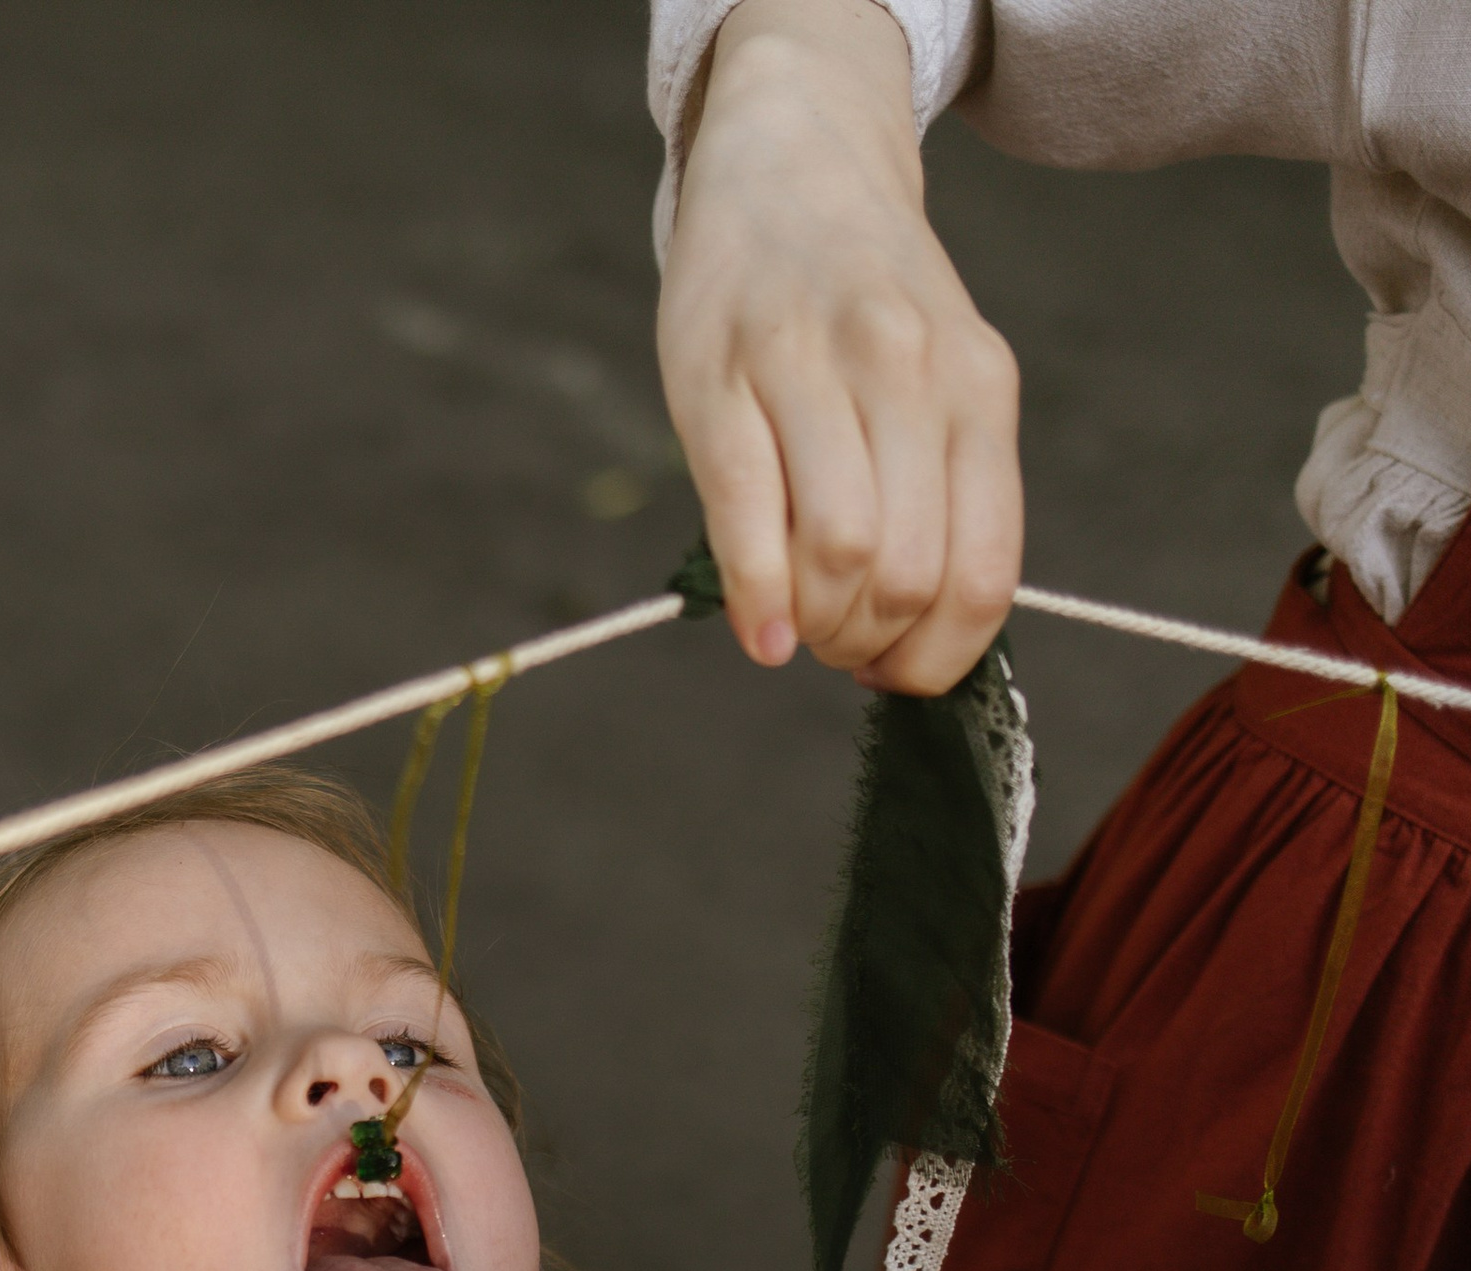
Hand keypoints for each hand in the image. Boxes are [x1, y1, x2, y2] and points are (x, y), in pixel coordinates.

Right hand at [659, 0, 1021, 691]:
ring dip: (815, 626)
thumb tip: (917, 636)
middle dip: (865, 647)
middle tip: (834, 643)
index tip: (894, 670)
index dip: (936, 659)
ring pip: (840, 554)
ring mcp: (816, 369)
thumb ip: (942, 490)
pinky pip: (749, 513)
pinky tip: (760, 634)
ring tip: (796, 623)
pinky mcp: (724, 376)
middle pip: (906, 577)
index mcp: (980, 390)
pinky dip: (757, 598)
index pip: (981, 576)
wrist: (793, 166)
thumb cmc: (860, 305)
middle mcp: (912, 375)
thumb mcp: (938, 381)